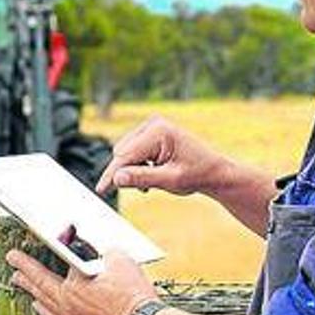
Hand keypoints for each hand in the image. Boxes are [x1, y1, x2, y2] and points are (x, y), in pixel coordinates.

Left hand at [5, 248, 157, 314]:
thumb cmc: (133, 296)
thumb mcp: (119, 260)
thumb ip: (104, 252)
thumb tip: (102, 252)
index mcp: (70, 289)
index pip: (40, 272)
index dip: (24, 263)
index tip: (12, 257)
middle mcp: (66, 307)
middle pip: (39, 290)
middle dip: (24, 278)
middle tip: (13, 272)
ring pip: (47, 307)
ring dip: (35, 295)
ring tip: (27, 290)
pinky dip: (48, 314)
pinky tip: (44, 310)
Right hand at [96, 114, 228, 196]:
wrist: (213, 171)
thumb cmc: (198, 174)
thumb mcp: (170, 180)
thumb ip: (142, 178)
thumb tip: (116, 177)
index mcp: (159, 132)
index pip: (125, 156)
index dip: (112, 175)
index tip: (100, 190)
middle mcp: (153, 124)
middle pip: (121, 152)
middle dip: (126, 172)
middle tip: (144, 189)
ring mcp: (151, 126)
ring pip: (124, 152)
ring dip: (132, 170)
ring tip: (152, 182)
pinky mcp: (150, 133)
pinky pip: (131, 151)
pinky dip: (136, 165)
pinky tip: (151, 173)